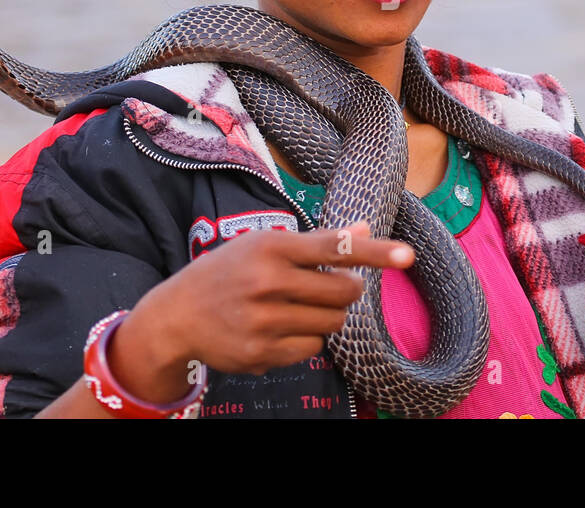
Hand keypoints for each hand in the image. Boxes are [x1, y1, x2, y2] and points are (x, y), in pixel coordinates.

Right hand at [115, 221, 412, 399]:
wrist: (177, 315)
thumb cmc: (228, 272)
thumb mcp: (264, 245)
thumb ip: (317, 242)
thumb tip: (364, 230)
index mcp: (271, 248)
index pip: (335, 247)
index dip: (375, 252)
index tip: (407, 255)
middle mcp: (267, 283)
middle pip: (345, 292)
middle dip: (345, 290)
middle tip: (326, 287)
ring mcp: (263, 321)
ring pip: (333, 323)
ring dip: (327, 317)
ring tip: (297, 307)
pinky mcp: (261, 353)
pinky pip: (312, 349)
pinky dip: (307, 340)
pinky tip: (279, 329)